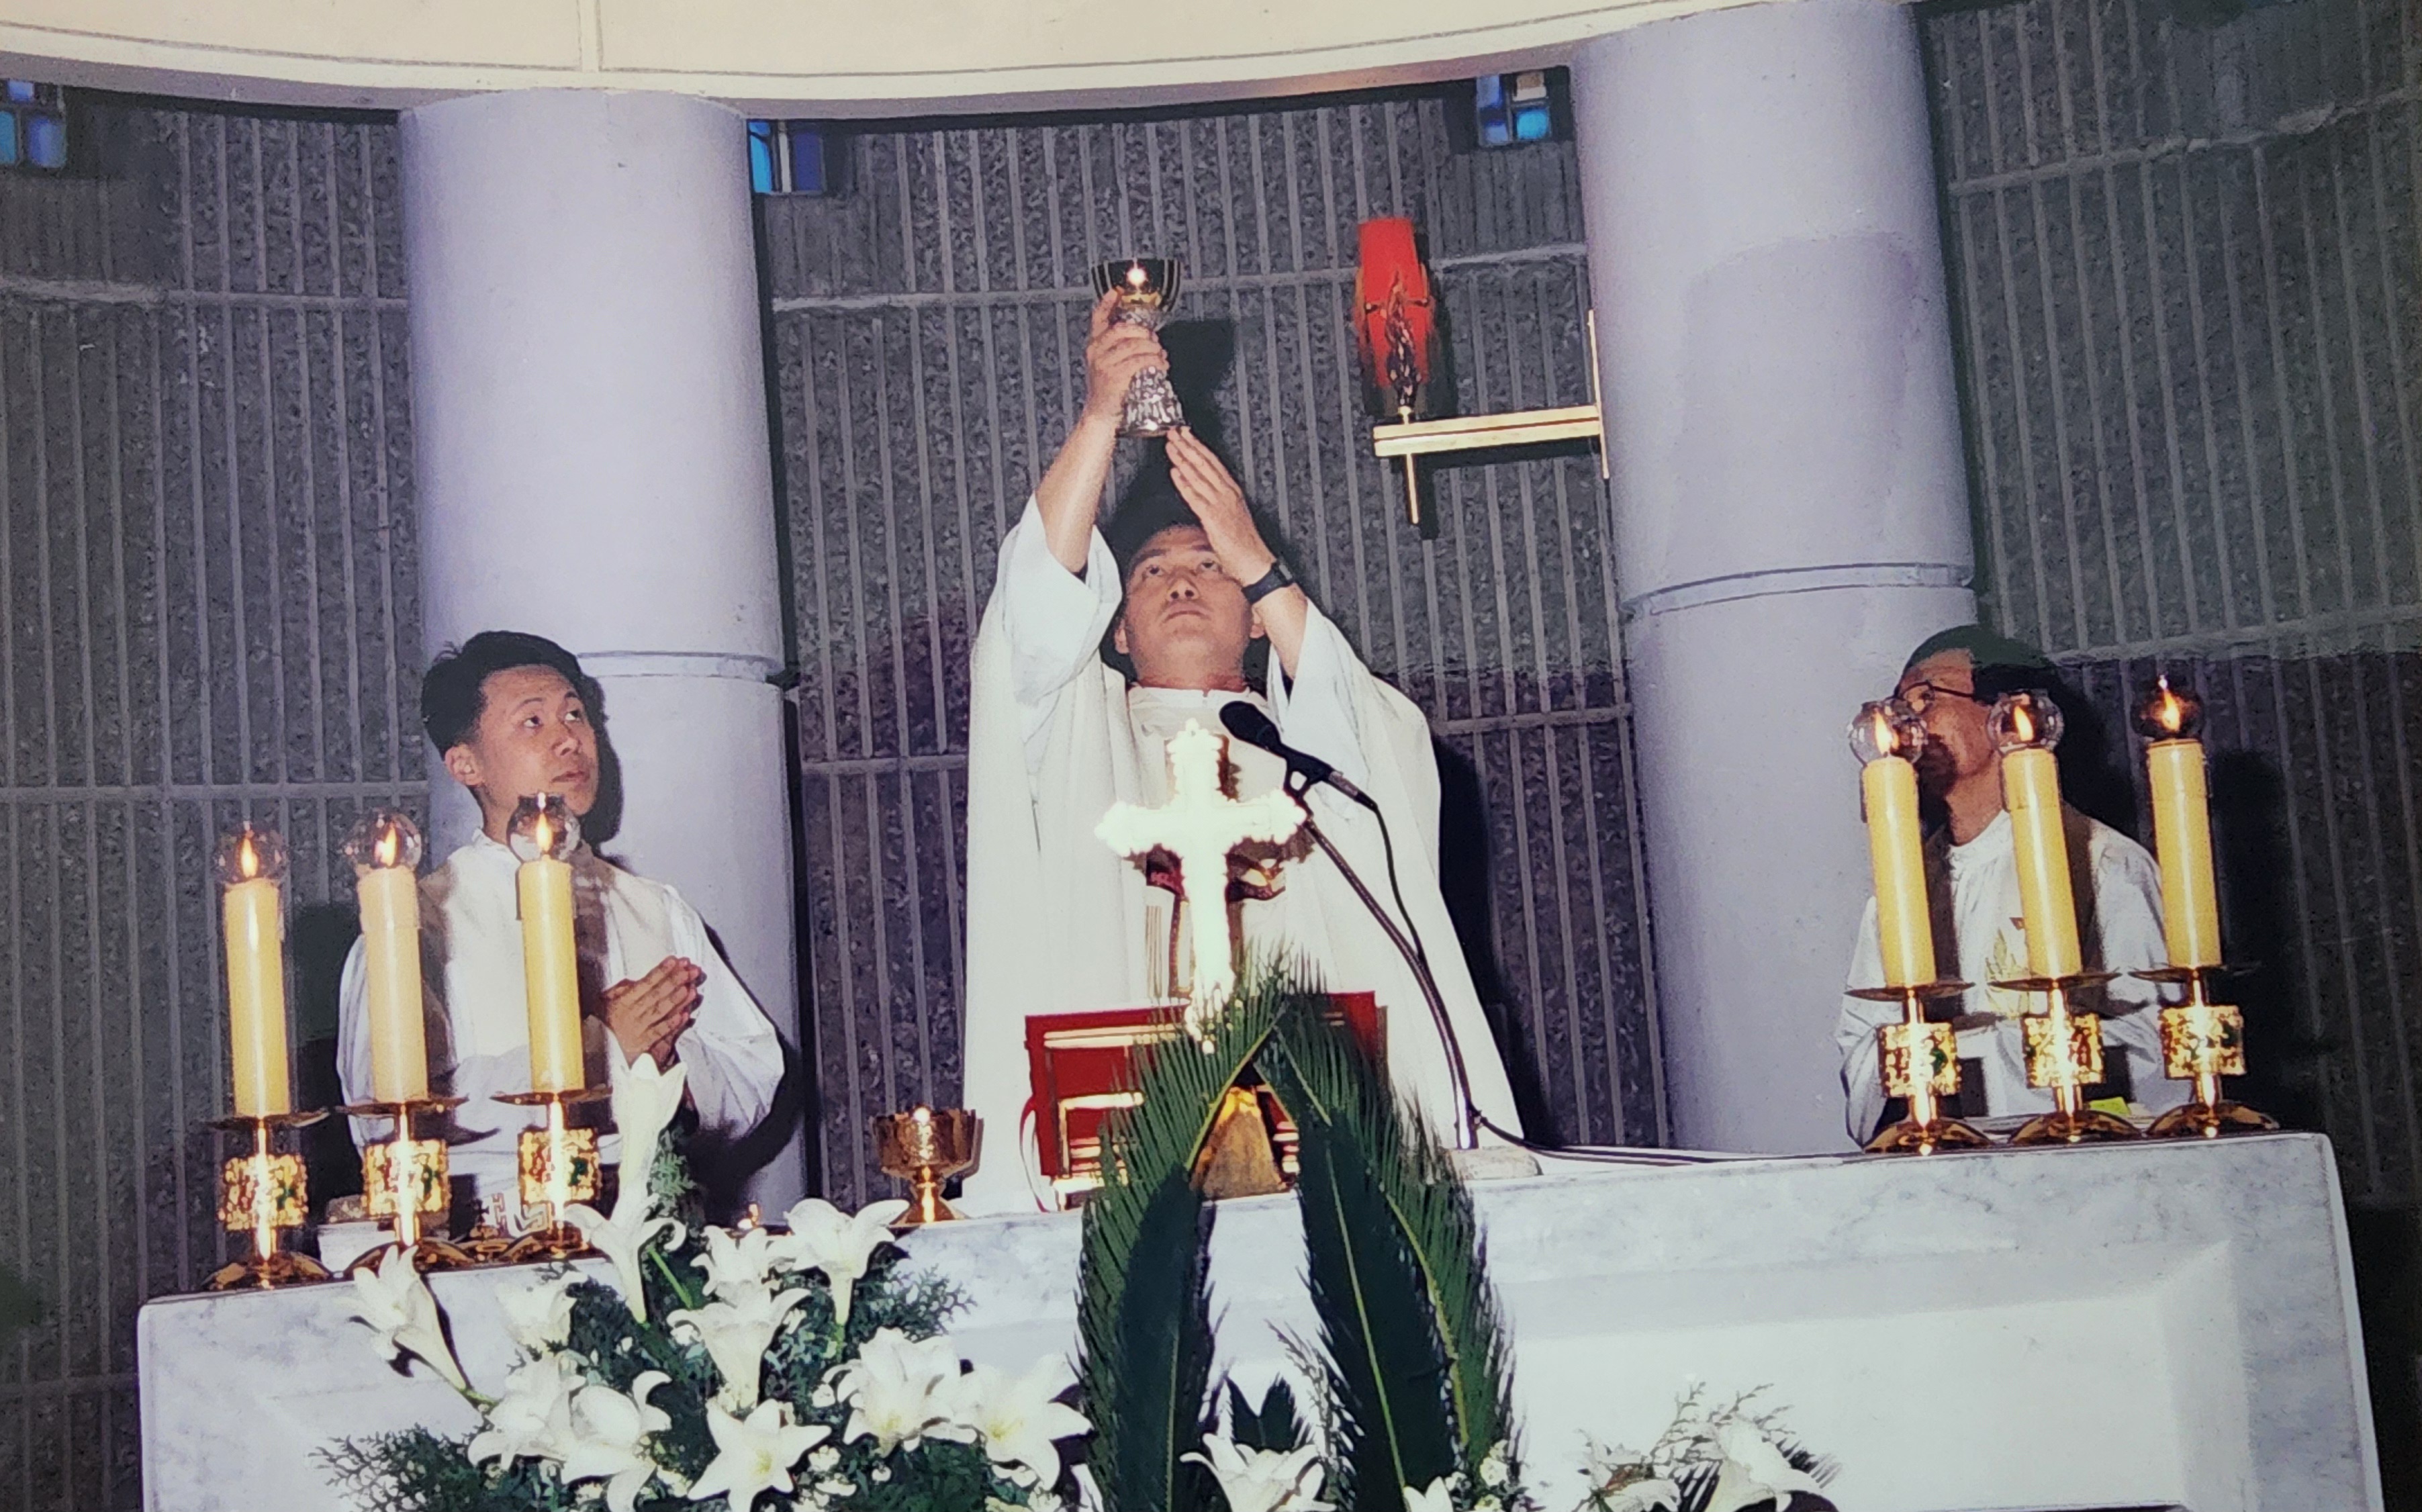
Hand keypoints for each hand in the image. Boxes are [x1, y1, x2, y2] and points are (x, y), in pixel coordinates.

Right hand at [600, 957, 702, 1068]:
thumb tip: (635, 981)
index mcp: (622, 1001)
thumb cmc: (601, 1023)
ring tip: (690, 988)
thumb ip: (620, 990)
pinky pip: (660, 1032)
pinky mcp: (644, 1043)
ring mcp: (639, 1029)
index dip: (661, 971)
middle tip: (689, 970)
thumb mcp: (604, 1002)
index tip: (674, 961)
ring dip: (677, 999)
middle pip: (656, 995)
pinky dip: (673, 1024)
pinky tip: (685, 1015)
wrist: (593, 1051)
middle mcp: (631, 1014)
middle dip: (674, 981)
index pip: (645, 983)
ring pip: (661, 1011)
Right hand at [1080, 288, 1166, 426]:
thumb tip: (1146, 336)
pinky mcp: (1114, 376)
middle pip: (1123, 329)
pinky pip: (1140, 361)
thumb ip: (1120, 349)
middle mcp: (1096, 352)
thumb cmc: (1109, 392)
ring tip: (1161, 354)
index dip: (1107, 303)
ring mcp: (1104, 364)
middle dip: (1143, 332)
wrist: (1100, 416)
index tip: (1117, 291)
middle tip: (1154, 340)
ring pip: (1134, 344)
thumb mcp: (1108, 366)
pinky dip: (1154, 361)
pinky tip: (1161, 364)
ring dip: (1153, 348)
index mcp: (1094, 346)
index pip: (1098, 319)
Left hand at [1166, 427, 1272, 580]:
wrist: (1255, 562)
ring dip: (1183, 459)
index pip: (1213, 463)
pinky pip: (1196, 498)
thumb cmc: (1244, 543)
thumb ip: (1217, 501)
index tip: (1186, 434)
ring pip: (1199, 477)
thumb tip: (1201, 491)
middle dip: (1188, 446)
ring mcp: (1221, 505)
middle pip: (1205, 464)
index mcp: (1232, 491)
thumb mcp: (1231, 515)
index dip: (1198, 446)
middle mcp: (1227, 494)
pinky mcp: (1214, 519)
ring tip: (1171, 446)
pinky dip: (1185, 484)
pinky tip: (1175, 473)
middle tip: (1174, 432)